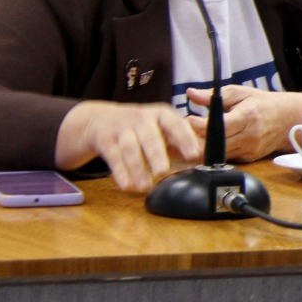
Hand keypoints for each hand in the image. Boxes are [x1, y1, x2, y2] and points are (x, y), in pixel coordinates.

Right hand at [55, 101, 200, 192]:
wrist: (99, 118)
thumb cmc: (140, 127)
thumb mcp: (161, 129)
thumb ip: (180, 142)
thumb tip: (202, 157)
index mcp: (161, 114)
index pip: (176, 124)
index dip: (185, 138)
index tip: (194, 154)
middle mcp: (142, 118)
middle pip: (150, 137)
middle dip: (157, 155)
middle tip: (163, 172)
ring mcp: (121, 128)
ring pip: (130, 148)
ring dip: (137, 168)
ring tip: (144, 186)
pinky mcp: (104, 139)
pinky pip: (113, 157)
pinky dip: (120, 172)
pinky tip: (127, 186)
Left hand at [186, 86, 301, 162]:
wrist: (288, 120)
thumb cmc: (263, 104)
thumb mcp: (241, 93)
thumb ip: (214, 95)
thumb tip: (191, 93)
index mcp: (247, 116)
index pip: (219, 126)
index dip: (201, 125)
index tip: (189, 119)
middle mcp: (249, 135)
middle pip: (215, 144)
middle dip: (197, 139)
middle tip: (184, 132)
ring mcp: (250, 149)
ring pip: (218, 154)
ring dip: (204, 147)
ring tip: (194, 137)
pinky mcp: (249, 158)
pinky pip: (226, 157)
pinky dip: (216, 151)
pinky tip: (210, 143)